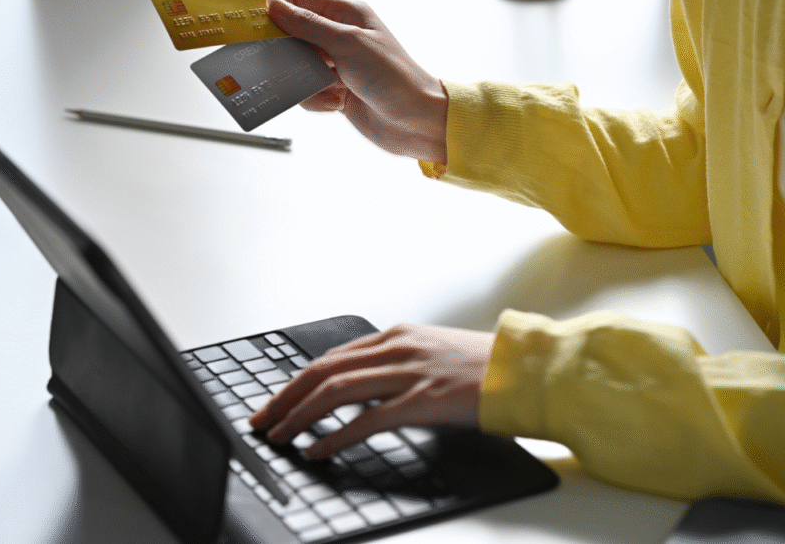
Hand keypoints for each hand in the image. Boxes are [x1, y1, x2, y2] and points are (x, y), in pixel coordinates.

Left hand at [250, 324, 492, 457]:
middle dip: (285, 397)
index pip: (332, 357)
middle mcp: (396, 348)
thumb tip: (361, 390)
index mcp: (397, 335)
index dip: (297, 381)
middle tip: (261, 420)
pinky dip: (335, 435)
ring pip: (335, 391)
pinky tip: (318, 449)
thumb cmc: (483, 367)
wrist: (523, 370)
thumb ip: (396, 366)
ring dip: (299, 416)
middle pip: (323, 370)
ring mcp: (408, 372)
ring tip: (279, 436)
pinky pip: (366, 420)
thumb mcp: (432, 354)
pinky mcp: (421, 400)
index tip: (276, 400)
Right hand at [265, 0, 447, 163]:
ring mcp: (339, 64)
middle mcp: (341, 36)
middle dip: (288, 56)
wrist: (417, 122)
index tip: (257, 32)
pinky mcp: (338, 91)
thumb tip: (272, 5)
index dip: (276, 16)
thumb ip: (306, 25)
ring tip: (327, 89)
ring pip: (298, 68)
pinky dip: (317, 100)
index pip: (297, 3)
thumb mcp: (346, 43)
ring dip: (305, 82)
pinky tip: (336, 104)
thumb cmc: (393, 77)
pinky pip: (308, 92)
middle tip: (289, 67)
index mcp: (346, 13)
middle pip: (293, 37)